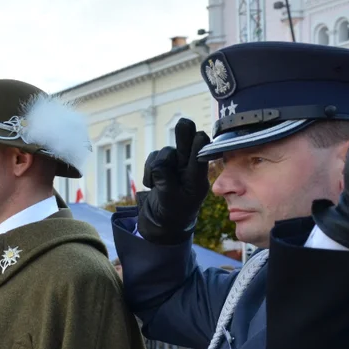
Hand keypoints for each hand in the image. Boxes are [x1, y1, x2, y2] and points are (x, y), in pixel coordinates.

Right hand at [136, 118, 211, 244]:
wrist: (159, 226)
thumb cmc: (170, 216)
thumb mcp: (169, 199)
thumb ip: (165, 178)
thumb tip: (159, 161)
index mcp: (196, 179)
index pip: (200, 157)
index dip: (198, 146)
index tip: (199, 137)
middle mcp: (187, 170)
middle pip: (186, 146)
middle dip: (184, 135)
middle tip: (184, 122)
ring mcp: (174, 168)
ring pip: (165, 153)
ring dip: (157, 165)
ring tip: (154, 183)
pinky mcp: (161, 169)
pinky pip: (153, 160)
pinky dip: (149, 170)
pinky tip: (150, 184)